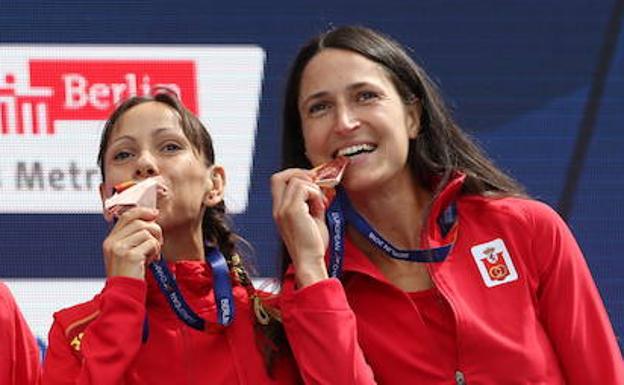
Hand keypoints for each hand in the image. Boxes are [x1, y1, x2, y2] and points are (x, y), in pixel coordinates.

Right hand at [102, 207, 162, 278]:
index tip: (154, 213)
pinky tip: (153, 259)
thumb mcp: (126, 254)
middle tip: (158, 242)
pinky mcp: (131, 256)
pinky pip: (151, 243)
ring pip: (146, 232)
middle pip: (139, 222)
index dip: (142, 211)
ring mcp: (120, 249)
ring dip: (155, 242)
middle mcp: (112, 243)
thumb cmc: (129, 275)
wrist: (123, 294)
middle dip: (154, 229)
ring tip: (153, 254)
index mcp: (110, 241)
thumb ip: (132, 238)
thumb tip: (150, 221)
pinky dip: (156, 250)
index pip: (126, 216)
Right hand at [271, 169, 328, 286]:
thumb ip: (312, 203)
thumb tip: (320, 187)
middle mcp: (278, 209)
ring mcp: (283, 209)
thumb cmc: (312, 245)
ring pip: (296, 180)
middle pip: (279, 176)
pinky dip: (316, 194)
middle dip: (299, 173)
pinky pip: (305, 189)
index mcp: (279, 211)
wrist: (309, 262)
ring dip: (313, 188)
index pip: (277, 182)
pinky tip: (320, 207)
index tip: (310, 181)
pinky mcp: (292, 211)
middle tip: (315, 183)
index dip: (293, 175)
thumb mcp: (312, 219)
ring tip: (320, 204)